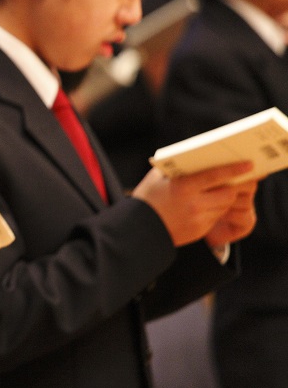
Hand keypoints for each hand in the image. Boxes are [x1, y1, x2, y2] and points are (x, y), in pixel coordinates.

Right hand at [132, 161, 253, 246]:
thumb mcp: (157, 177)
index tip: (249, 165)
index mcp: (183, 187)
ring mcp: (198, 218)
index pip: (216, 175)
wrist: (138, 229)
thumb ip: (177, 167)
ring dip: (225, 197)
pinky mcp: (200, 230)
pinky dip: (215, 210)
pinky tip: (204, 206)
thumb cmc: (147, 198)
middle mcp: (193, 203)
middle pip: (228, 192)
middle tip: (239, 180)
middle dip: (235, 186)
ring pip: (224, 205)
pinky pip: (216, 217)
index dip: (235, 169)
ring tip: (219, 192)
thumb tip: (198, 156)